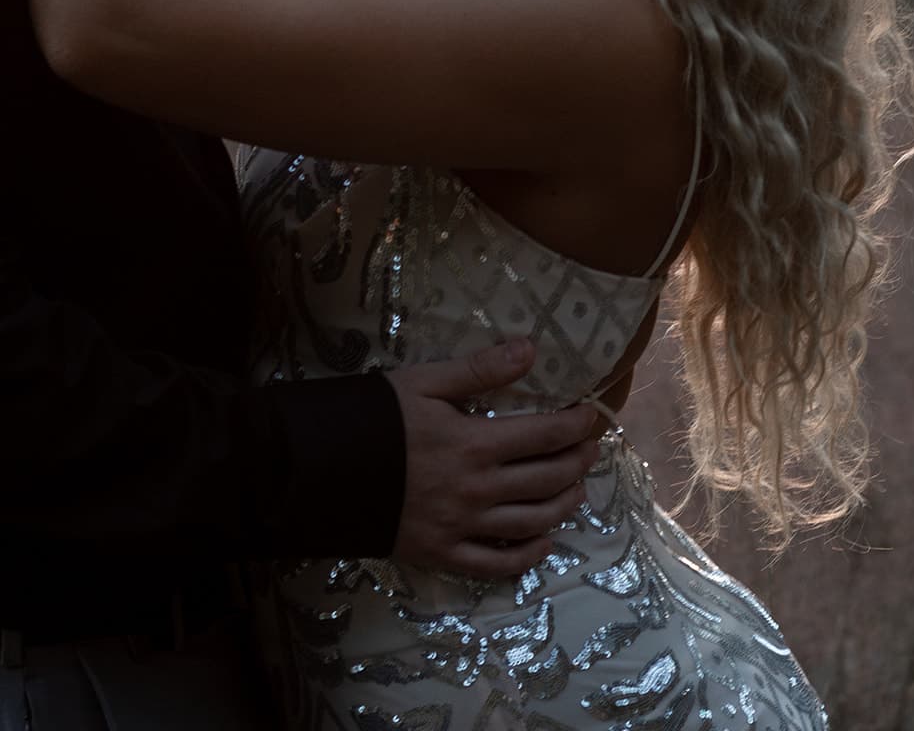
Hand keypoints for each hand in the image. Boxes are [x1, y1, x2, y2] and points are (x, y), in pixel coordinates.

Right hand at [385, 341, 600, 578]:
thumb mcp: (424, 381)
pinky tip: (542, 542)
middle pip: (547, 480)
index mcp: (475, 444)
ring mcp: (462, 527)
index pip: (545, 435)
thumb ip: (479, 369)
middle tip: (589, 449)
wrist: (322, 468)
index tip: (591, 416)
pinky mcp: (442, 553)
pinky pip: (496, 565)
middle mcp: (478, 490)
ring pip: (532, 523)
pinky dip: (527, 556)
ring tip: (576, 490)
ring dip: (563, 506)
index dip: (575, 425)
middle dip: (577, 462)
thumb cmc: (375, 416)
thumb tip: (530, 349)